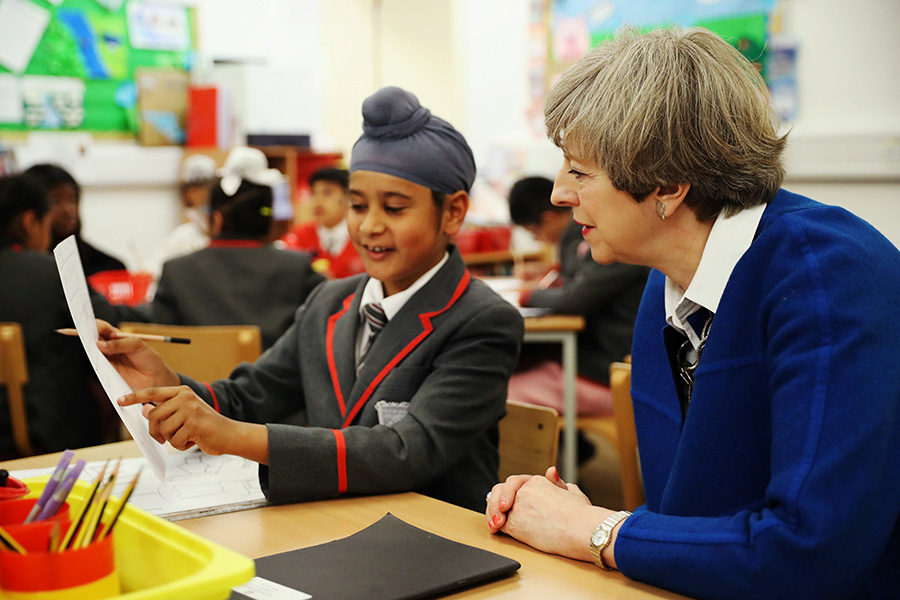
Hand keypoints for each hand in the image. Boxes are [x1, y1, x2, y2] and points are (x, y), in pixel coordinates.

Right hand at [95, 319, 178, 389]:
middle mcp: (109, 345)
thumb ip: (119, 344)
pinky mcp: (106, 369)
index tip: (90, 326)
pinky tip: (95, 359)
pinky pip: (96, 364)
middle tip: (88, 337)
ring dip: (90, 348)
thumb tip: (99, 344)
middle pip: (93, 337)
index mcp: (116, 336)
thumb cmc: (148, 358)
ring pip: (93, 350)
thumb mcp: (137, 345)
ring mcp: (107, 357)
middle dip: (88, 335)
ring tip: (92, 347)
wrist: (154, 377)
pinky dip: (94, 361)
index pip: (101, 327)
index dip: (95, 325)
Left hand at [117, 386, 267, 461]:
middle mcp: (185, 397)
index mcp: (182, 392)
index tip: (120, 401)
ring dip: (172, 439)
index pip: (152, 393)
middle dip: (156, 432)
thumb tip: (144, 410)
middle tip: (165, 438)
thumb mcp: (185, 414)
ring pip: (163, 430)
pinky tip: (194, 441)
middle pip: (154, 416)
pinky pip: (174, 440)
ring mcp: (190, 409)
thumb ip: (166, 411)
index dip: (134, 397)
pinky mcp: (193, 424)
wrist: (230, 434)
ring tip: (187, 437)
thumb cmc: (206, 426)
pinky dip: (181, 446)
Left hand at [487, 466, 611, 561]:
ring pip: (497, 509)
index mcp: (537, 481)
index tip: (505, 502)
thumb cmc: (583, 515)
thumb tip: (552, 471)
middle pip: (501, 491)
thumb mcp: (572, 492)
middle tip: (496, 513)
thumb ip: (559, 483)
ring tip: (495, 524)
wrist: (581, 529)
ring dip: (493, 515)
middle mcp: (525, 491)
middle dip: (495, 501)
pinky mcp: (515, 523)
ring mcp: (518, 506)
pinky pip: (500, 524)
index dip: (507, 493)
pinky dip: (498, 528)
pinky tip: (498, 531)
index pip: (514, 483)